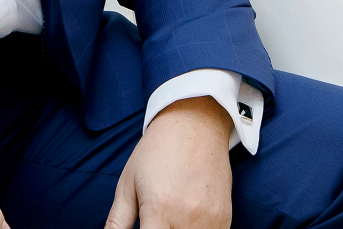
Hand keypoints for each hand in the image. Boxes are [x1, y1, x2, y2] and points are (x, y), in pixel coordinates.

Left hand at [105, 96, 233, 228]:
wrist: (194, 123)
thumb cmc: (156, 151)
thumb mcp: (128, 182)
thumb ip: (117, 221)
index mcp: (159, 208)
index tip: (144, 228)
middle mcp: (186, 217)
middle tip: (156, 218)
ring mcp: (209, 220)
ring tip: (171, 214)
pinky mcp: (224, 219)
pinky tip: (189, 216)